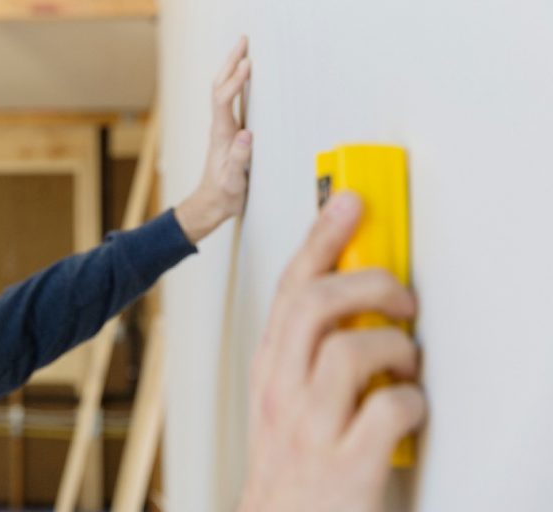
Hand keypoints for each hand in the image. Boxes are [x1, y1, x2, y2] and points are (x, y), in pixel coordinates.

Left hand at [175, 36, 252, 242]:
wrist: (211, 204)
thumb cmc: (224, 195)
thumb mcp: (233, 181)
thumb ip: (239, 159)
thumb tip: (246, 135)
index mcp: (221, 136)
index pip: (224, 100)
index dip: (235, 82)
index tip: (248, 65)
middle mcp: (220, 128)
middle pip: (219, 87)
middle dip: (230, 63)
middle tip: (243, 41)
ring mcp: (223, 128)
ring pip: (222, 91)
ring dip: (231, 68)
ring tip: (243, 49)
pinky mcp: (229, 132)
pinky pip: (230, 100)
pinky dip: (236, 83)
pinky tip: (244, 77)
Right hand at [238, 192, 425, 511]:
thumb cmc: (292, 466)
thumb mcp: (284, 398)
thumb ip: (307, 352)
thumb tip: (351, 301)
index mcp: (271, 372)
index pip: (289, 289)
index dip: (320, 238)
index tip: (348, 203)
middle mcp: (283, 393)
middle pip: (314, 305)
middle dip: (367, 282)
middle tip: (398, 295)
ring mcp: (310, 428)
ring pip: (350, 350)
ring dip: (393, 346)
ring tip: (404, 358)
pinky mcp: (345, 465)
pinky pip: (388, 409)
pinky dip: (411, 400)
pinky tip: (408, 407)